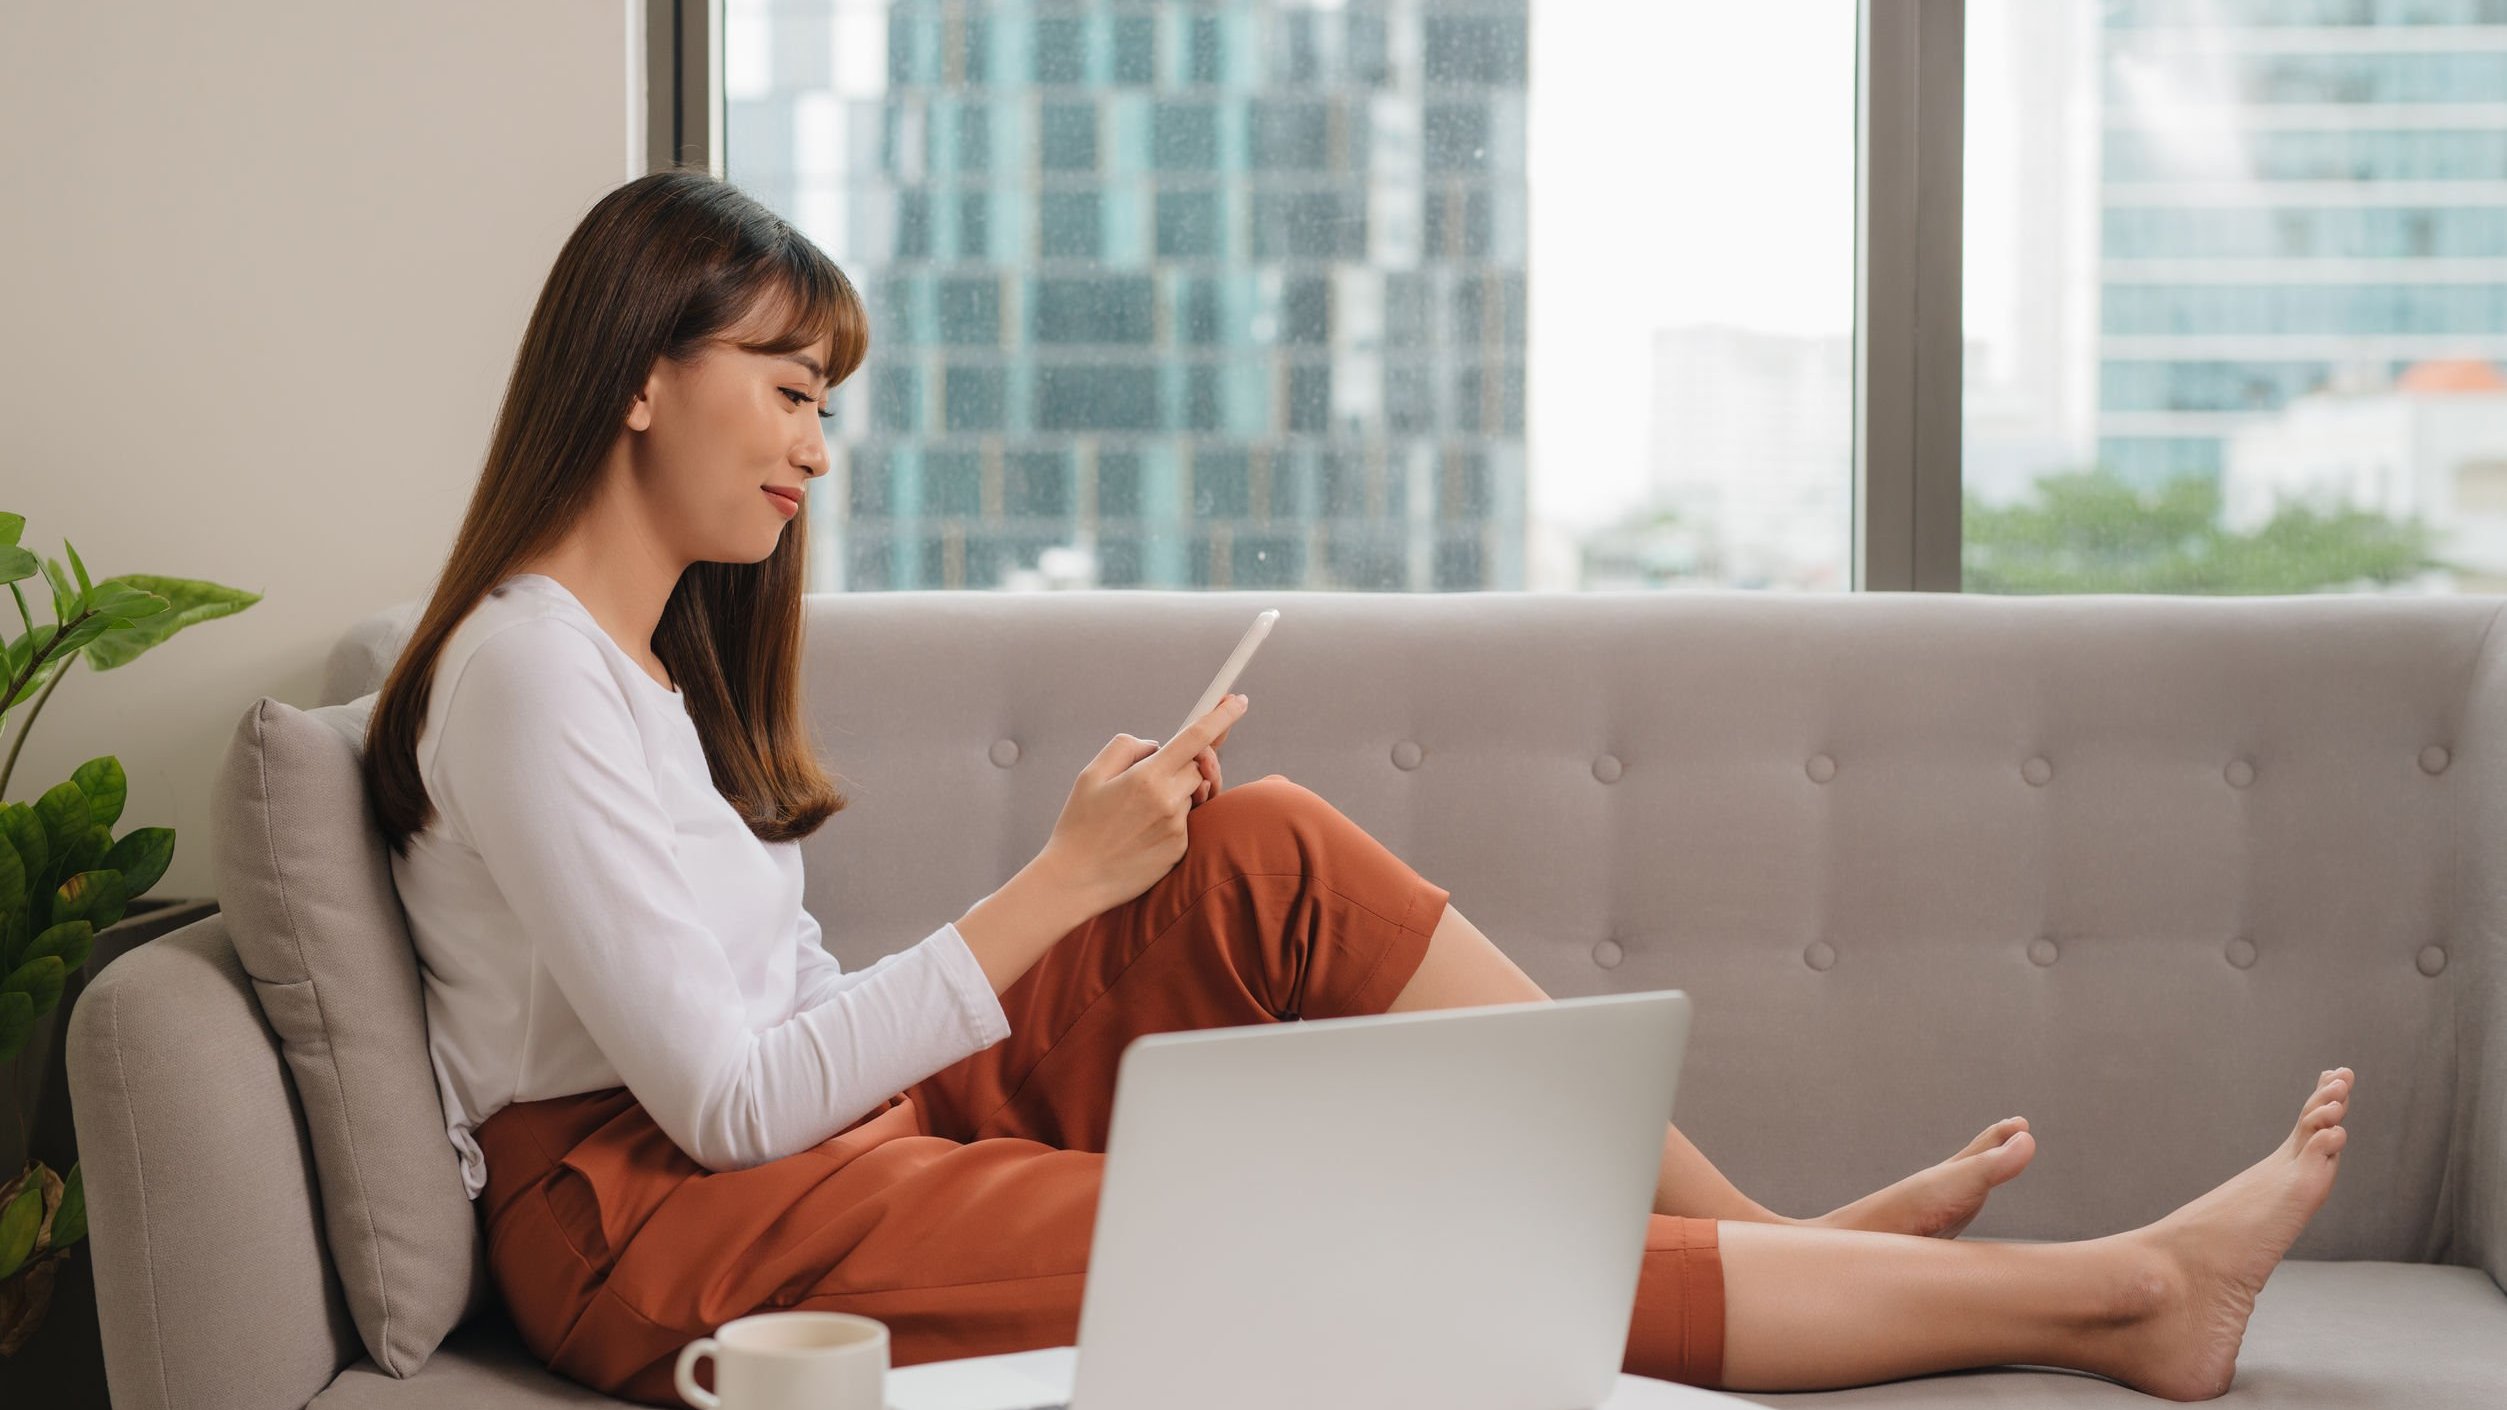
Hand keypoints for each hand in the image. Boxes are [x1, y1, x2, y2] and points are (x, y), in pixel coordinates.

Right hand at [1035, 694, 1250, 913]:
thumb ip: (1127, 747)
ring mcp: (1178, 828)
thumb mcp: (1091, 774)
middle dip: (1185, 761)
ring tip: (1141, 807)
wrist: (1075, 880)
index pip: (1197, 737)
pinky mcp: (1180, 849)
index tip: (1239, 701)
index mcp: (1147, 777)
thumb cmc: (1079, 825)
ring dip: (1177, 790)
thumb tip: (1158, 746)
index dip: (1222, 716)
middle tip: (1161, 769)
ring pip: (1193, 793)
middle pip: (1198, 765)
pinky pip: (1185, 820)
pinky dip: (1170, 817)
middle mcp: (1169, 801)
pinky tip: (1140, 831)